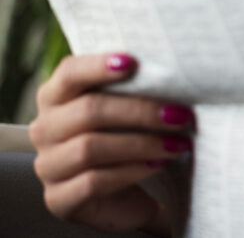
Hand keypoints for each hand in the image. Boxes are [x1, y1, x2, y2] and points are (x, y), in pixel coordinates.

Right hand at [28, 54, 193, 233]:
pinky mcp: (58, 199)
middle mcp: (44, 129)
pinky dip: (131, 171)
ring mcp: (48, 166)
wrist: (128, 195)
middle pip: (88, 111)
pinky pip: (92, 182)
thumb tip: (170, 73)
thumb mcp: (129, 110)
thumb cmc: (129, 137)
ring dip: (142, 144)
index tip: (133, 62)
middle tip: (180, 115)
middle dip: (140, 111)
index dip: (98, 66)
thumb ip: (135, 88)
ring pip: (89, 148)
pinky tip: (157, 165)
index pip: (69, 73)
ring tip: (177, 144)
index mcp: (56, 97)